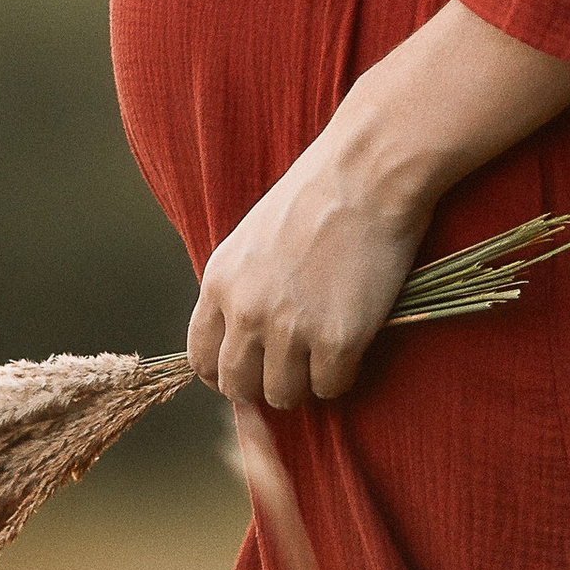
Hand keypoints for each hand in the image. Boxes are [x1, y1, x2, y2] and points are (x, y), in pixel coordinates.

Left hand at [187, 123, 428, 409]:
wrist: (368, 174)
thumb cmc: (318, 194)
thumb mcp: (253, 237)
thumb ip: (241, 286)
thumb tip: (244, 335)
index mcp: (219, 282)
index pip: (202, 358)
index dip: (225, 373)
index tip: (251, 370)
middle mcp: (246, 311)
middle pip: (238, 386)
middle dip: (263, 385)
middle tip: (291, 370)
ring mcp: (289, 329)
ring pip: (283, 395)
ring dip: (304, 384)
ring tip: (324, 356)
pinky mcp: (336, 340)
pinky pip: (331, 387)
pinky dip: (342, 376)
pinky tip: (353, 347)